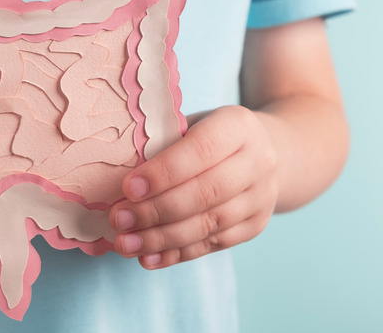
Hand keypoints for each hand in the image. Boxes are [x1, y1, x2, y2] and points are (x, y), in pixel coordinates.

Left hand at [109, 105, 278, 268]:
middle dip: (156, 210)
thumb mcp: (190, 125)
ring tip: (126, 243)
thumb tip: (116, 173)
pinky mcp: (255, 226)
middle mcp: (258, 162)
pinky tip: (148, 258)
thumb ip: (163, 143)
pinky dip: (177, 254)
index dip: (163, 172)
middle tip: (119, 220)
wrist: (265, 151)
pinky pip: (213, 244)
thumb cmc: (208, 135)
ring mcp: (261, 197)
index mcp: (238, 126)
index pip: (200, 150)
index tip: (128, 188)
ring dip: (162, 238)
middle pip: (205, 193)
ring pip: (209, 224)